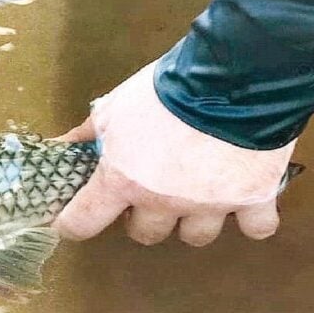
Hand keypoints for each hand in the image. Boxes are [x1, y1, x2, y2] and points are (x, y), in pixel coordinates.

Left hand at [53, 61, 296, 245]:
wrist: (232, 76)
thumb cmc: (163, 91)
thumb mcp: (114, 108)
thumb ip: (86, 134)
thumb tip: (57, 147)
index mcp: (122, 181)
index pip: (82, 223)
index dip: (74, 224)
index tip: (75, 221)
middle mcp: (162, 202)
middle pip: (147, 234)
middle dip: (146, 216)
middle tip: (152, 192)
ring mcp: (209, 205)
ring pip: (196, 236)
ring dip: (194, 219)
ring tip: (199, 192)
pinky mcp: (254, 200)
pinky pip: (256, 228)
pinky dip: (253, 219)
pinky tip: (247, 201)